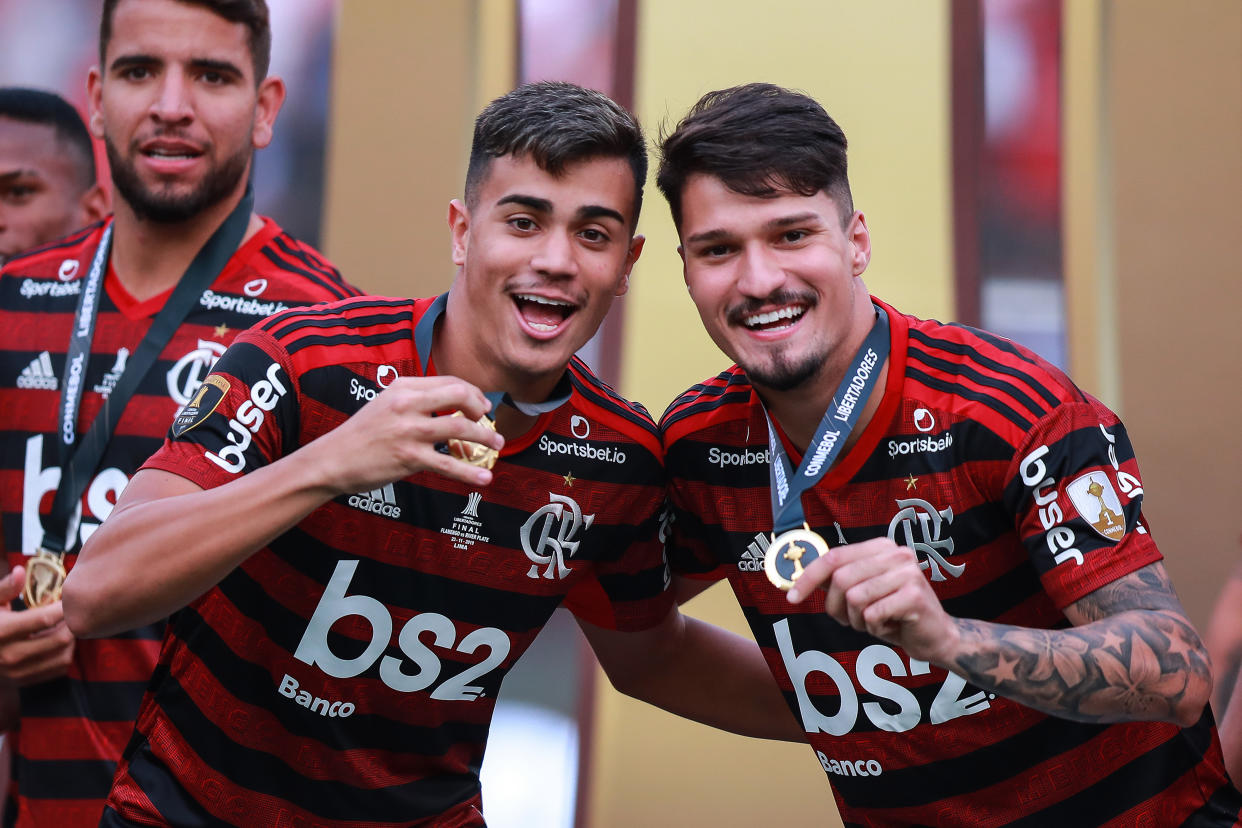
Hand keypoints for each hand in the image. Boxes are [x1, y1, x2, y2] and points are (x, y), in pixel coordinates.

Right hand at [0, 566, 74, 685]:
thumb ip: (5, 588)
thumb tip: (20, 571)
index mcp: (1, 631)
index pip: (45, 619)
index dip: (62, 606)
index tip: (67, 598)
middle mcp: (10, 656)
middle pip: (60, 639)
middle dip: (70, 623)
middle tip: (70, 612)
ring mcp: (17, 672)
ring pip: (63, 657)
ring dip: (70, 640)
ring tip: (63, 626)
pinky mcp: (22, 681)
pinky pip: (57, 670)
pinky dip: (64, 655)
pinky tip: (56, 641)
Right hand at [312, 375, 504, 494]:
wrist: (332, 460)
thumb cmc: (361, 435)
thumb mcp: (385, 404)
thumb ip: (415, 400)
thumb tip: (451, 404)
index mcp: (403, 388)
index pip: (450, 382)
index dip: (473, 394)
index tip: (481, 407)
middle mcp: (408, 404)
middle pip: (459, 395)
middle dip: (481, 408)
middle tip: (489, 422)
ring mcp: (409, 431)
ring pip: (460, 427)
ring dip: (485, 437)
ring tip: (497, 446)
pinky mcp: (409, 458)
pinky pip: (449, 464)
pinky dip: (471, 473)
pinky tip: (485, 479)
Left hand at [787, 537, 958, 664]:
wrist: (935, 636)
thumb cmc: (894, 614)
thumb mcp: (862, 593)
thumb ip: (838, 580)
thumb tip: (800, 579)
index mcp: (880, 547)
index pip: (833, 556)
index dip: (808, 578)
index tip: (791, 598)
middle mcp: (895, 553)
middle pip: (841, 579)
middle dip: (838, 608)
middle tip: (853, 620)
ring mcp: (907, 572)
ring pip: (855, 598)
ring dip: (858, 620)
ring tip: (876, 621)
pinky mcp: (914, 595)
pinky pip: (872, 615)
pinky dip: (875, 628)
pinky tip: (891, 626)